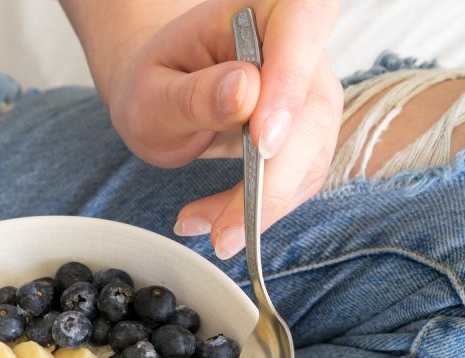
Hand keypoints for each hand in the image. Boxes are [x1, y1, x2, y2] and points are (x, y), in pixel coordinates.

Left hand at [67, 0, 342, 258]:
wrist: (163, 93)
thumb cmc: (156, 81)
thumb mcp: (152, 91)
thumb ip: (194, 94)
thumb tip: (245, 92)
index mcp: (261, 11)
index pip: (301, 25)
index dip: (292, 81)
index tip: (263, 140)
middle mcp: (299, 48)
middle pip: (312, 111)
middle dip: (272, 180)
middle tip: (225, 228)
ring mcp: (310, 94)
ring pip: (311, 156)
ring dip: (262, 205)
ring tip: (207, 229)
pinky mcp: (308, 136)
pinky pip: (298, 180)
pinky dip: (258, 210)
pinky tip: (215, 221)